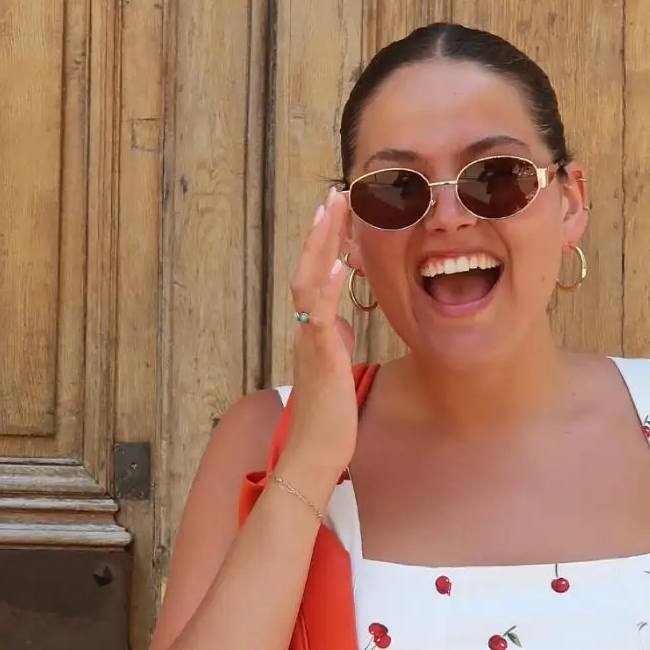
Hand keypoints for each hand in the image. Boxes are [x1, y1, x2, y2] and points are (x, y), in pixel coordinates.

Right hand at [279, 189, 359, 494]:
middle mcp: (307, 331)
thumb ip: (335, 344)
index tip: (339, 212)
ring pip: (309, 281)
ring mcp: (311, 342)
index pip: (318, 277)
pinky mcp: (320, 357)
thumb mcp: (335, 371)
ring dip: (321, 244)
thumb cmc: (329, 422)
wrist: (316, 456)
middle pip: (310, 269)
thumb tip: (340, 324)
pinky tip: (342, 261)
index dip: (327, 244)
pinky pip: (321, 314)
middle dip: (323, 230)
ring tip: (333, 209)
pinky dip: (330, 285)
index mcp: (314, 333)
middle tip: (335, 193)